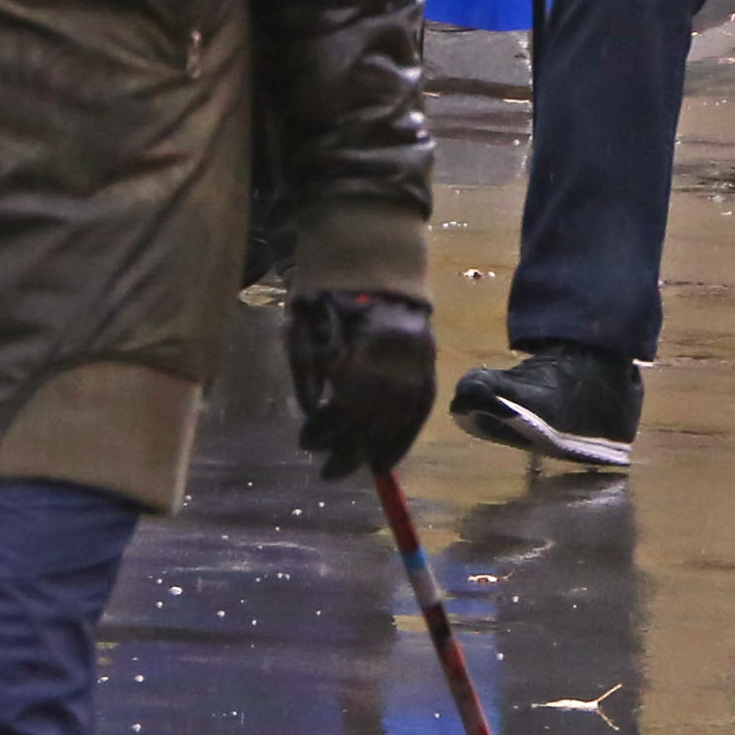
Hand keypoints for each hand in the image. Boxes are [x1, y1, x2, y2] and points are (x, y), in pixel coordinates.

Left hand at [286, 289, 436, 476]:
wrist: (372, 263)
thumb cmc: (328, 298)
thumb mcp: (305, 328)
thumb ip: (307, 371)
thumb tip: (310, 414)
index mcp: (363, 344)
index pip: (348, 402)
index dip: (327, 429)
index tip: (306, 442)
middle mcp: (397, 357)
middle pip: (374, 417)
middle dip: (349, 449)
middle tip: (327, 471)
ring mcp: (419, 362)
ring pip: (397, 418)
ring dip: (374, 448)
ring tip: (353, 466)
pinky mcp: (429, 365)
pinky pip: (419, 412)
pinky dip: (402, 440)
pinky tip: (384, 462)